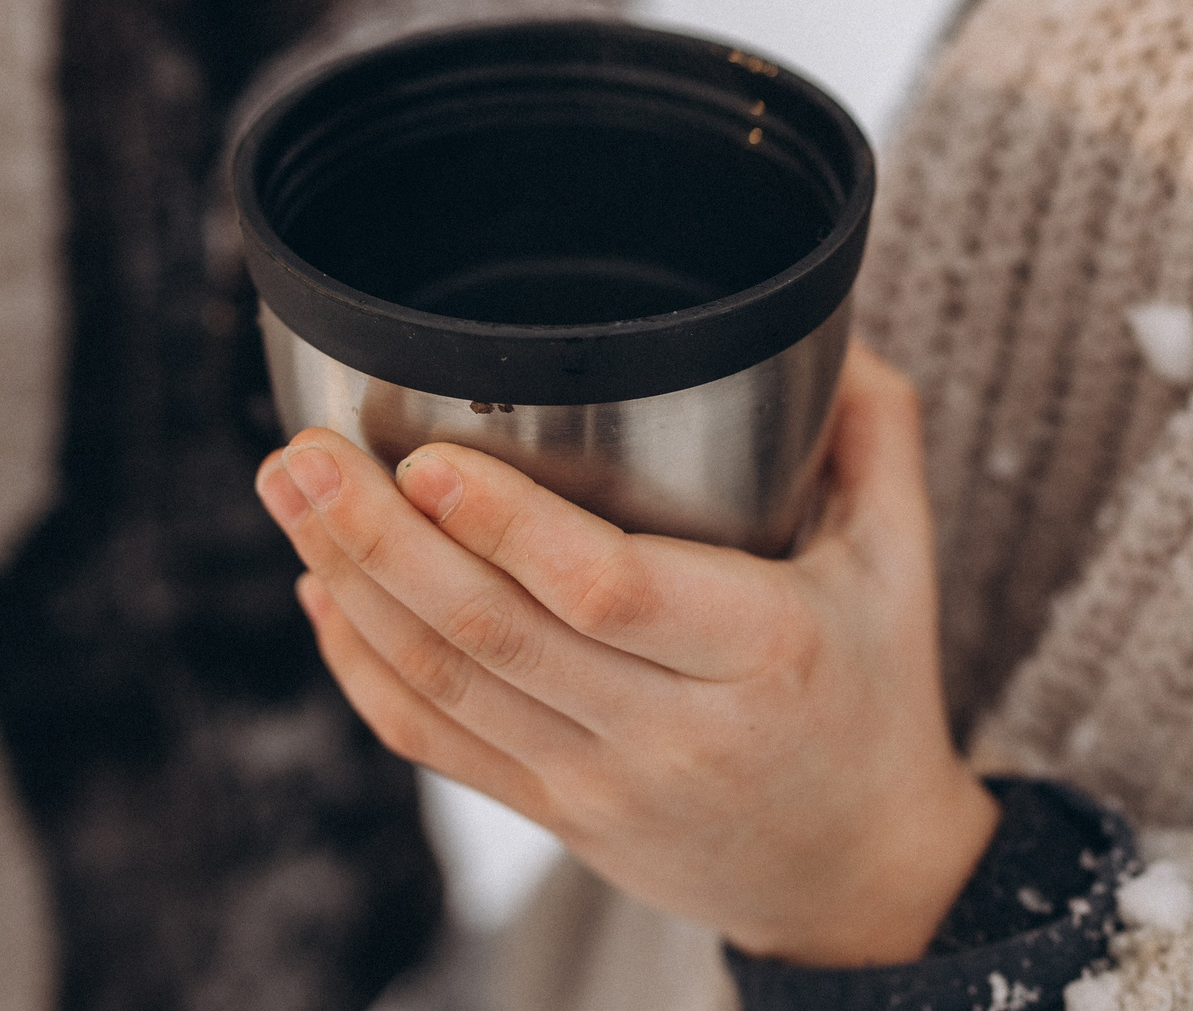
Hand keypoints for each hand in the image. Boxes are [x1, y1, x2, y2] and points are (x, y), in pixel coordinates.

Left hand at [253, 344, 998, 967]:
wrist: (855, 877)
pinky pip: (433, 745)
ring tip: (288, 494)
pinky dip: (361, 667)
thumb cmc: (877, 694)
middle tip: (305, 453)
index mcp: (762, 651)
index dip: (506, 526)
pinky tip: (320, 593)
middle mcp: (671, 730)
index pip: (609, 591)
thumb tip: (832, 315)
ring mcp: (599, 783)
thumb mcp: (903, 561)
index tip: (429, 456)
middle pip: (494, 635)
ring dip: (350, 585)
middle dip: (379, 538)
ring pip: (444, 687)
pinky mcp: (552, 813)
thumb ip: (874, 432)